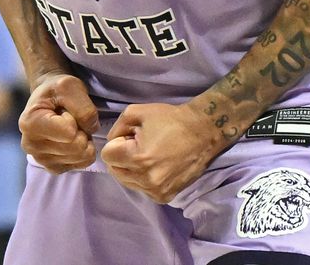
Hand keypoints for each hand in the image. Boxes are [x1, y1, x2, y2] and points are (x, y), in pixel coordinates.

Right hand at [17, 73, 97, 173]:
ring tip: (72, 128)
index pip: (70, 132)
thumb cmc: (56, 91)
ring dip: (84, 140)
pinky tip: (73, 139)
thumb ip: (83, 107)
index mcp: (30, 123)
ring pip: (81, 157)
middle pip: (77, 147)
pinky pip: (81, 164)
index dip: (75, 118)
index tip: (64, 111)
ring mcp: (40, 159)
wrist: (48, 100)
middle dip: (82, 130)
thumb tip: (91, 130)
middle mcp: (30, 146)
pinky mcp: (52, 168)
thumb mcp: (70, 86)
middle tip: (73, 119)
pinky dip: (84, 151)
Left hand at [101, 101, 224, 203]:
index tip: (131, 137)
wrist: (203, 132)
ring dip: (132, 169)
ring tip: (150, 155)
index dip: (117, 143)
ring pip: (127, 181)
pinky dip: (144, 178)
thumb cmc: (170, 119)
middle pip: (114, 171)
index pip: (107, 156)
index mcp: (137, 158)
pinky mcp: (164, 197)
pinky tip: (158, 166)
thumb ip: (116, 128)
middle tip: (140, 145)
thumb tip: (110, 143)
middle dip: (121, 157)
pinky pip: (142, 189)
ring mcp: (155, 191)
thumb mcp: (136, 112)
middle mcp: (145, 179)